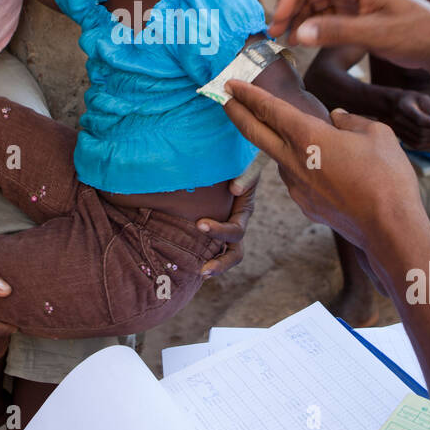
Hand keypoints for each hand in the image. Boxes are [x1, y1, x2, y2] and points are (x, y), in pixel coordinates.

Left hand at [196, 157, 262, 278]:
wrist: (224, 154)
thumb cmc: (236, 156)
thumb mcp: (247, 162)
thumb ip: (245, 174)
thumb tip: (235, 189)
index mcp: (244, 209)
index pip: (235, 230)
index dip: (219, 231)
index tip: (200, 224)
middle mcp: (235, 222)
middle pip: (234, 252)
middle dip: (221, 263)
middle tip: (203, 271)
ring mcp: (224, 226)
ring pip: (223, 254)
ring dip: (214, 266)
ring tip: (199, 275)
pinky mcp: (211, 224)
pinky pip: (207, 244)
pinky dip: (199, 253)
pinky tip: (182, 261)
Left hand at [223, 79, 428, 257]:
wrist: (389, 228)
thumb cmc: (386, 177)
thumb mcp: (376, 134)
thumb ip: (351, 121)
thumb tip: (339, 118)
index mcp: (308, 135)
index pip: (269, 109)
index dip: (248, 94)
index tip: (231, 84)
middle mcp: (293, 160)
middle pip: (254, 133)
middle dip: (237, 113)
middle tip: (225, 99)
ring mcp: (296, 186)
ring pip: (282, 158)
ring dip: (283, 145)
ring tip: (308, 139)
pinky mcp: (305, 205)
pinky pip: (298, 179)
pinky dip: (304, 169)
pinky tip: (325, 170)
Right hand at [267, 0, 429, 73]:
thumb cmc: (417, 33)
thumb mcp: (375, 33)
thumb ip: (336, 32)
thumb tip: (299, 33)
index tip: (278, 20)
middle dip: (291, 8)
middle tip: (275, 33)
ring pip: (316, 2)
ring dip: (299, 18)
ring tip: (286, 39)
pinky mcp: (357, 14)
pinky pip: (327, 15)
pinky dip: (313, 26)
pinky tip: (304, 40)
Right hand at [389, 90, 429, 150]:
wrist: (388, 105)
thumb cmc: (409, 99)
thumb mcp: (420, 97)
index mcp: (404, 107)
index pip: (420, 119)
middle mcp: (399, 121)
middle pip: (422, 132)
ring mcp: (399, 131)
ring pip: (420, 140)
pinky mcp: (401, 138)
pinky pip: (417, 145)